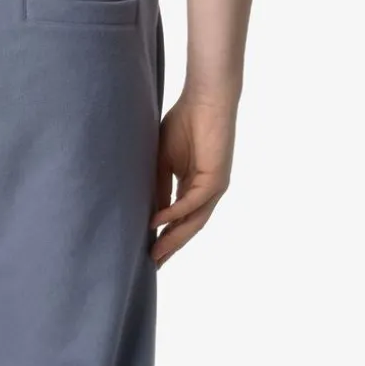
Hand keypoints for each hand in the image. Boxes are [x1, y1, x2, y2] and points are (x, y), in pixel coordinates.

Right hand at [151, 89, 236, 266]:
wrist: (205, 99)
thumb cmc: (184, 123)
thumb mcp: (163, 161)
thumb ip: (158, 187)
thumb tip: (149, 215)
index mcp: (194, 187)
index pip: (179, 219)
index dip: (165, 238)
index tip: (147, 253)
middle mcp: (206, 191)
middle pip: (188, 227)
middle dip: (170, 246)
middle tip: (151, 266)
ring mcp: (213, 187)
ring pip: (193, 221)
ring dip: (174, 238)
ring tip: (154, 254)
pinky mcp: (217, 178)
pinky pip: (193, 202)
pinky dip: (175, 213)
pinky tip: (157, 223)